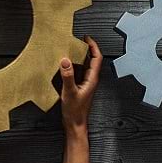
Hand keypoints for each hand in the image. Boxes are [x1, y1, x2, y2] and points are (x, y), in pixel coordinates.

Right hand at [60, 36, 100, 162]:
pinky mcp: (80, 86)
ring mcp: (85, 83)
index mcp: (92, 79)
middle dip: (86, 48)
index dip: (93, 46)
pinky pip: (79, 71)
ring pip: (85, 65)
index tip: (86, 38)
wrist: (75, 124)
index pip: (96, 58)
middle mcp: (90, 79)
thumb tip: (65, 60)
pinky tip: (66, 64)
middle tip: (77, 40)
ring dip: (80, 56)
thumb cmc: (75, 112)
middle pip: (92, 59)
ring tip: (71, 48)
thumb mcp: (69, 92)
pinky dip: (74, 64)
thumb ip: (67, 76)